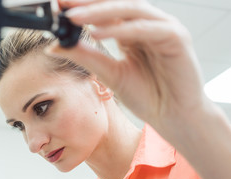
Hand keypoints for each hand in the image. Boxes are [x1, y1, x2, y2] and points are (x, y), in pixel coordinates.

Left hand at [48, 0, 212, 136]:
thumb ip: (84, 57)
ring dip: (99, 13)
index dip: (81, 6)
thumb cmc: (148, 96)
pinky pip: (146, 29)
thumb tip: (54, 46)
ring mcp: (164, 28)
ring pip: (129, 10)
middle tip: (62, 5)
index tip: (56, 6)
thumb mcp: (108, 74)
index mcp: (132, 31)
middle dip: (87, 4)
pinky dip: (122, 30)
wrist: (174, 116)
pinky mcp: (177, 38)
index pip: (104, 11)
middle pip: (116, 4)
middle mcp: (148, 24)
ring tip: (73, 18)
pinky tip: (97, 34)